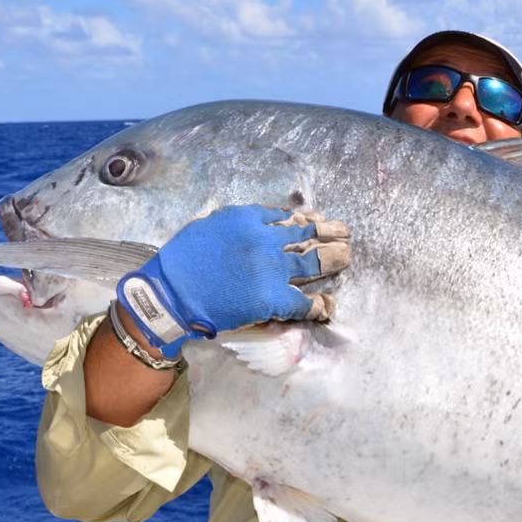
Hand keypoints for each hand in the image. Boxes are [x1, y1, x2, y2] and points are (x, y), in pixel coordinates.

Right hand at [117, 205, 349, 357]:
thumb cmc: (182, 260)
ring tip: (348, 257)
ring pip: (313, 263)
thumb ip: (236, 221)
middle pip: (306, 235)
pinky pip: (304, 302)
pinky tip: (329, 305)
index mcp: (247, 219)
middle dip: (330, 232)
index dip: (305, 219)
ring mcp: (272, 269)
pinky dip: (319, 304)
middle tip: (346, 233)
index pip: (285, 217)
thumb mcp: (209, 226)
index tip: (317, 220)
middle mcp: (265, 240)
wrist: (172, 292)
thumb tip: (260, 219)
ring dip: (334, 259)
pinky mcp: (273, 298)